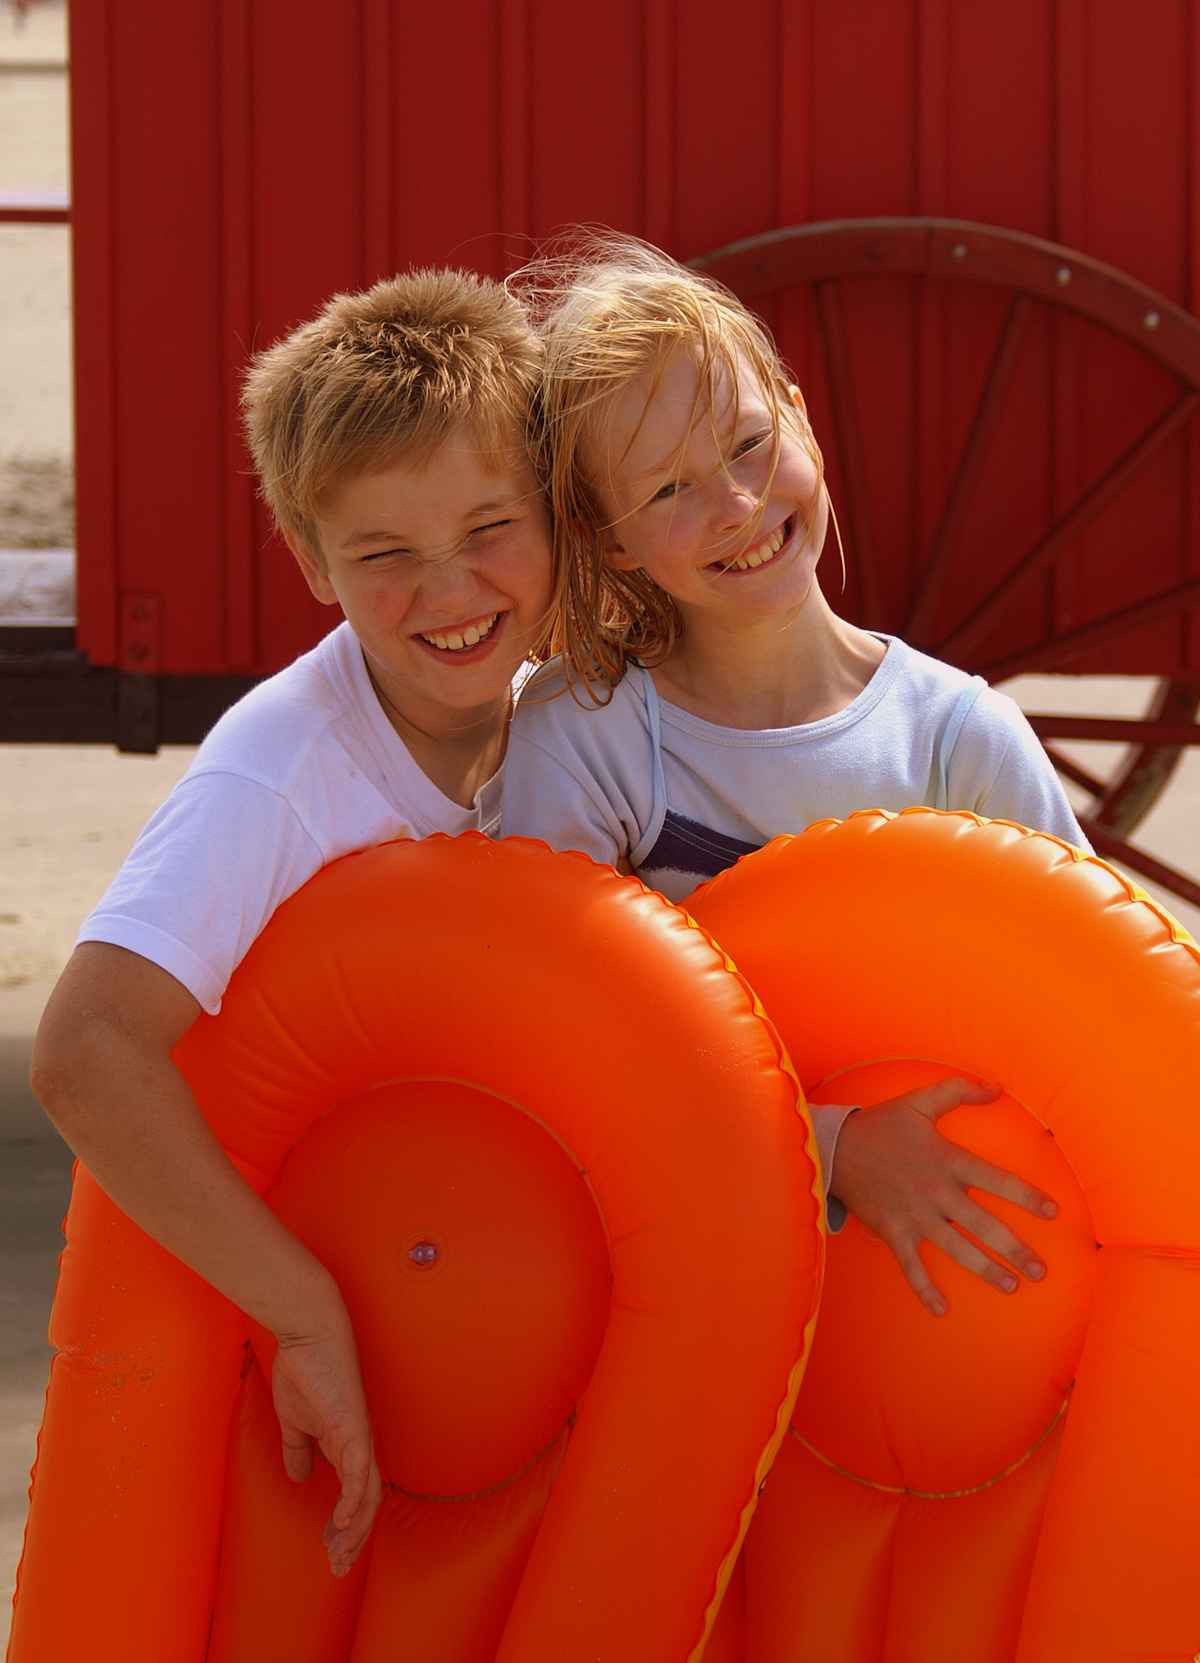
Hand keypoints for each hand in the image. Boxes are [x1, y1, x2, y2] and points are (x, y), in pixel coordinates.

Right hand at [270, 1300, 382, 1576]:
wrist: (307, 1336)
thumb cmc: (304, 1372)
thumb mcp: (295, 1422)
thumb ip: (300, 1449)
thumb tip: (300, 1478)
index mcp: (348, 1445)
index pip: (356, 1496)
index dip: (346, 1527)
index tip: (330, 1552)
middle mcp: (360, 1445)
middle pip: (368, 1503)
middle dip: (354, 1539)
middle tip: (337, 1568)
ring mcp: (359, 1436)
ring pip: (369, 1494)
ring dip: (355, 1529)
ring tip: (339, 1555)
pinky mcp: (352, 1427)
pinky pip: (360, 1471)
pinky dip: (354, 1501)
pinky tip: (343, 1523)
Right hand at [829, 1077, 1057, 1317]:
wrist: (834, 1148)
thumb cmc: (882, 1125)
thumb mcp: (919, 1101)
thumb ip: (958, 1091)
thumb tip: (996, 1087)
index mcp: (947, 1160)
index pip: (996, 1180)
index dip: (1026, 1196)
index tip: (1053, 1212)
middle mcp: (936, 1192)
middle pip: (983, 1224)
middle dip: (1014, 1249)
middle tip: (1040, 1271)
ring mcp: (915, 1215)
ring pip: (956, 1248)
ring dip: (985, 1269)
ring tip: (1010, 1286)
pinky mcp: (893, 1231)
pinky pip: (911, 1265)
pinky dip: (924, 1288)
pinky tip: (940, 1309)